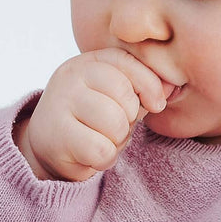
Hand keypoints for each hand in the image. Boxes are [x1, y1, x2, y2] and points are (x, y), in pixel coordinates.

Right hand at [18, 49, 173, 181]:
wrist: (48, 147)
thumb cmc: (91, 120)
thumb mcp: (116, 97)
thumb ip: (141, 87)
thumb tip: (171, 87)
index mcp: (87, 61)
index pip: (127, 63)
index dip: (149, 85)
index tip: (157, 105)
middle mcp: (70, 76)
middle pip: (124, 97)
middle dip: (129, 119)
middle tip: (114, 128)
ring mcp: (60, 104)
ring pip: (115, 125)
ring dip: (117, 141)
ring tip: (102, 140)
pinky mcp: (56, 136)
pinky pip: (102, 150)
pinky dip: (104, 160)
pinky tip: (90, 154)